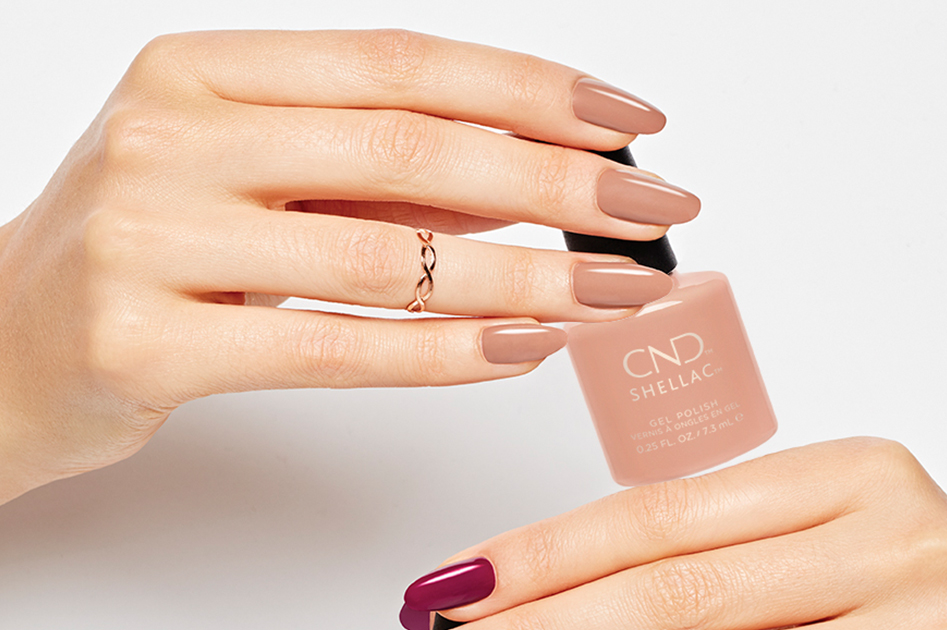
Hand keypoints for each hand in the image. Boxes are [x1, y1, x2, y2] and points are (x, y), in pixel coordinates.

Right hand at [0, 29, 699, 503]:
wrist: (4, 345)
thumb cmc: (147, 247)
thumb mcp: (250, 175)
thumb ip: (372, 168)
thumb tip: (536, 170)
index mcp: (203, 70)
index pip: (403, 63)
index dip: (533, 89)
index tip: (630, 121)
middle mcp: (171, 136)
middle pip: (411, 149)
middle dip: (560, 183)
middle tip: (657, 209)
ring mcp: (151, 239)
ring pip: (387, 255)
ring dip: (531, 276)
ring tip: (621, 291)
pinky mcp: (148, 345)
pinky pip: (338, 346)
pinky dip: (449, 351)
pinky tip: (528, 348)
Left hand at [405, 438, 946, 628]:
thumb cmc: (901, 582)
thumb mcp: (813, 536)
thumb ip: (708, 553)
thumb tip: (554, 592)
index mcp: (851, 473)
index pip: (663, 515)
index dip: (548, 552)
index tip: (463, 583)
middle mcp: (892, 535)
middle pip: (678, 590)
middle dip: (550, 619)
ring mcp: (918, 614)